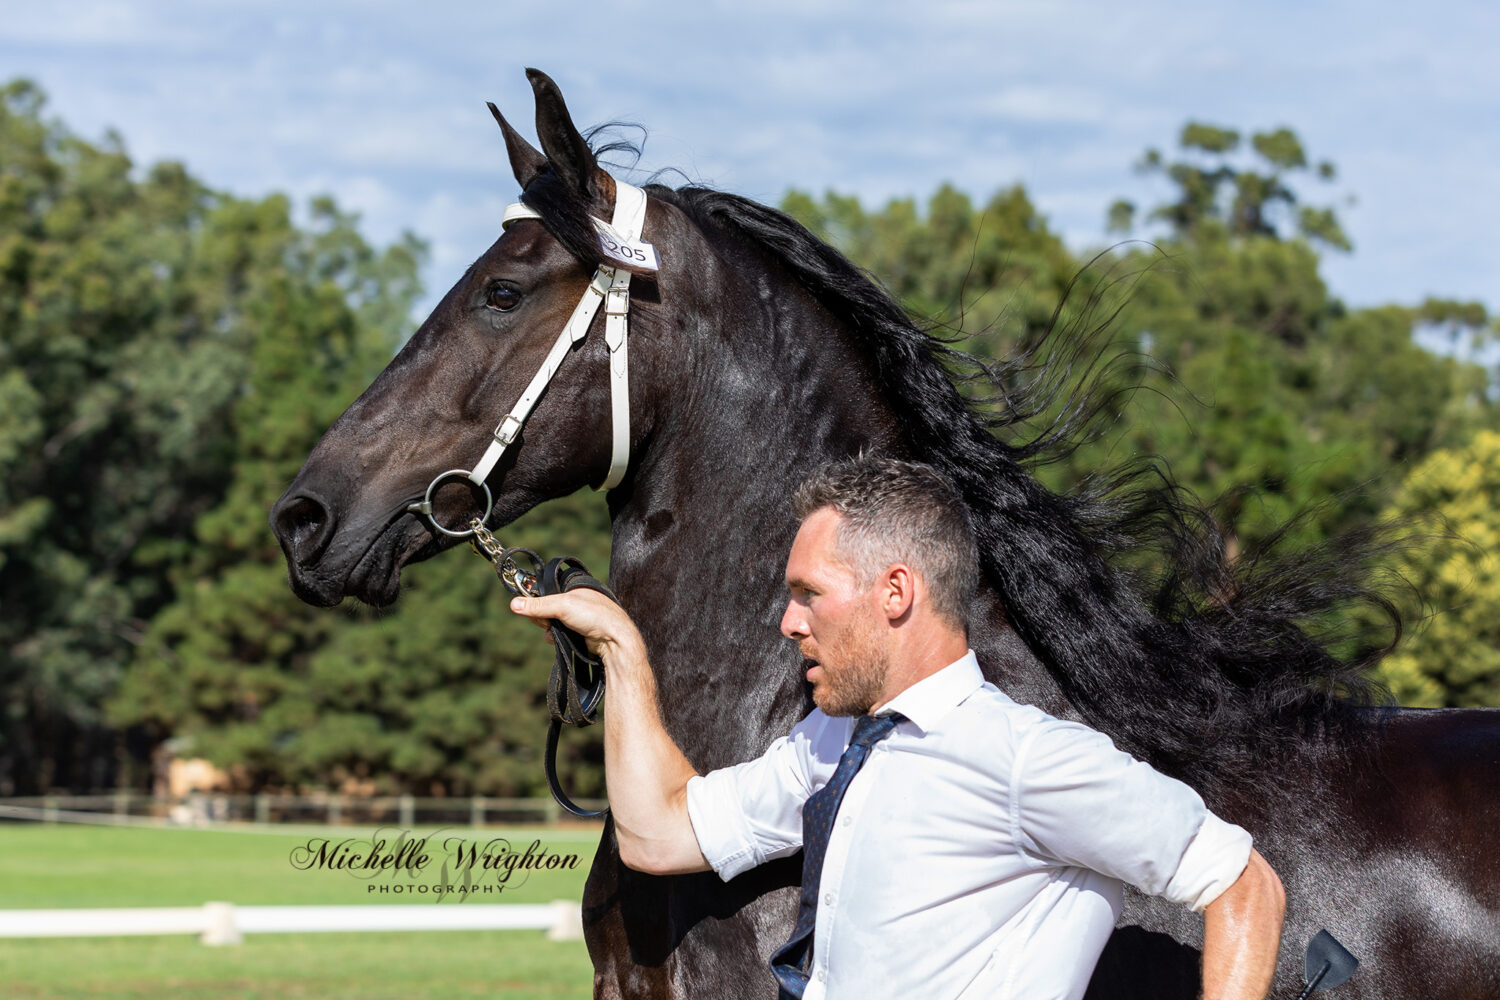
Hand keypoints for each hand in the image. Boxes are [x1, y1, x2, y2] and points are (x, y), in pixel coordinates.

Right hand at [509, 590, 643, 662]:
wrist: (614, 640)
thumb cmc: (594, 616)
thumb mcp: (563, 606)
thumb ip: (538, 605)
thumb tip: (514, 604)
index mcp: (573, 586)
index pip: (546, 588)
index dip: (536, 598)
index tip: (530, 606)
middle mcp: (575, 599)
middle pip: (546, 606)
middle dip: (543, 616)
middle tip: (547, 621)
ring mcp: (577, 615)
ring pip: (551, 621)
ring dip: (548, 628)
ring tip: (554, 632)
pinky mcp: (578, 631)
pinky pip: (558, 632)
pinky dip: (554, 637)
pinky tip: (556, 640)